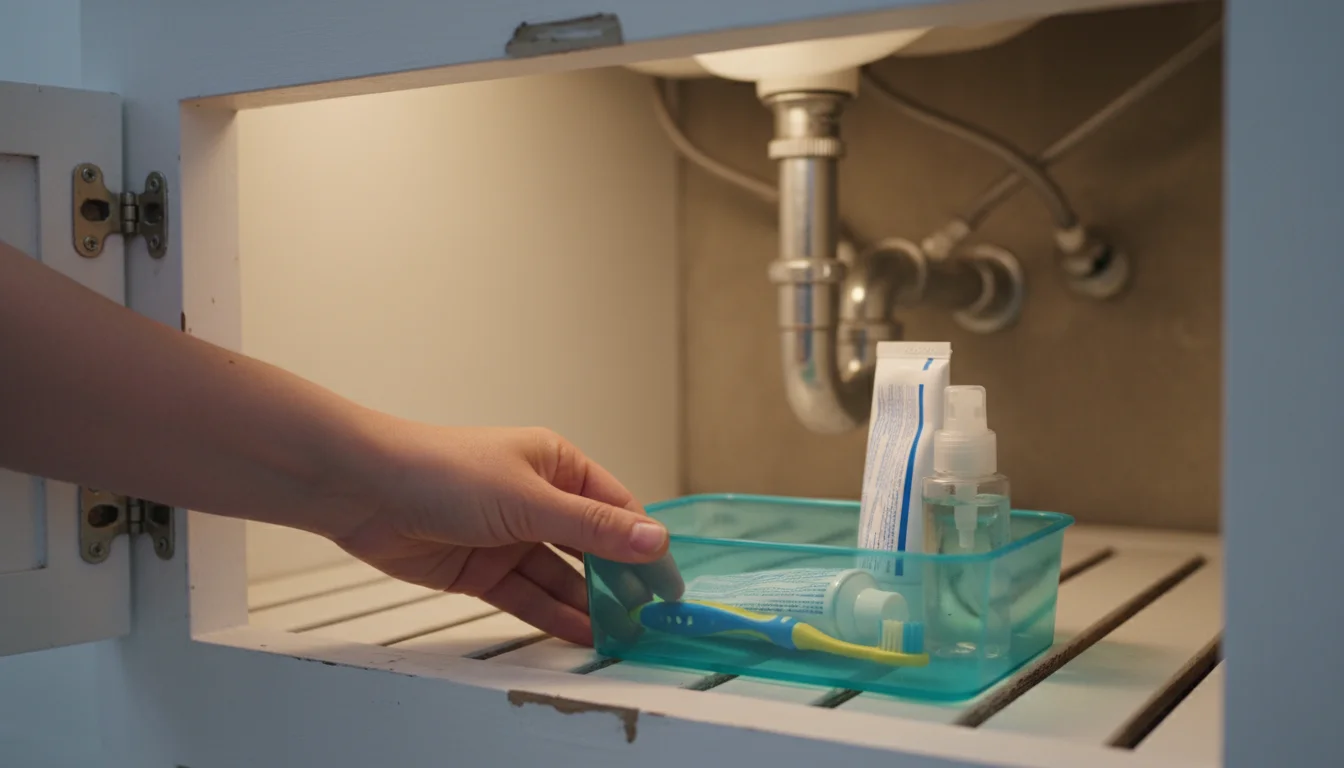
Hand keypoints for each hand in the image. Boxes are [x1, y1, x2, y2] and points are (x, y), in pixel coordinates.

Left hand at [325, 424, 682, 645]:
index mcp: (557, 464)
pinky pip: (528, 596)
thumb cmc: (445, 472)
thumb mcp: (530, 500)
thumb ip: (593, 528)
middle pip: (590, 547)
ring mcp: (509, 536)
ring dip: (588, 604)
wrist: (362, 489)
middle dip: (619, 581)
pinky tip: (582, 635)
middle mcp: (537, 499)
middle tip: (649, 619)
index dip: (645, 545)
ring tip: (621, 637)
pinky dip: (553, 616)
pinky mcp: (481, 570)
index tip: (669, 585)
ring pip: (561, 577)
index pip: (615, 508)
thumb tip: (656, 540)